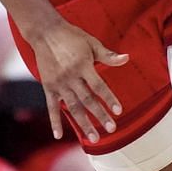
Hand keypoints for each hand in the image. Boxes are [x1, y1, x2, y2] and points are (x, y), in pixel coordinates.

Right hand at [23, 15, 128, 140]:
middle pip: (87, 100)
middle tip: (111, 129)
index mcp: (82, 65)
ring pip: (72, 107)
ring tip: (93, 138)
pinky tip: (59, 135)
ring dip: (83, 123)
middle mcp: (70, 76)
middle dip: (100, 116)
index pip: (98, 86)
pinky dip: (54, 122)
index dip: (109, 99)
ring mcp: (58, 83)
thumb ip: (108, 55)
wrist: (45, 32)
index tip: (119, 111)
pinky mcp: (48, 87)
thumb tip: (126, 58)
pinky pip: (51, 107)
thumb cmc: (71, 36)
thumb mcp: (91, 43)